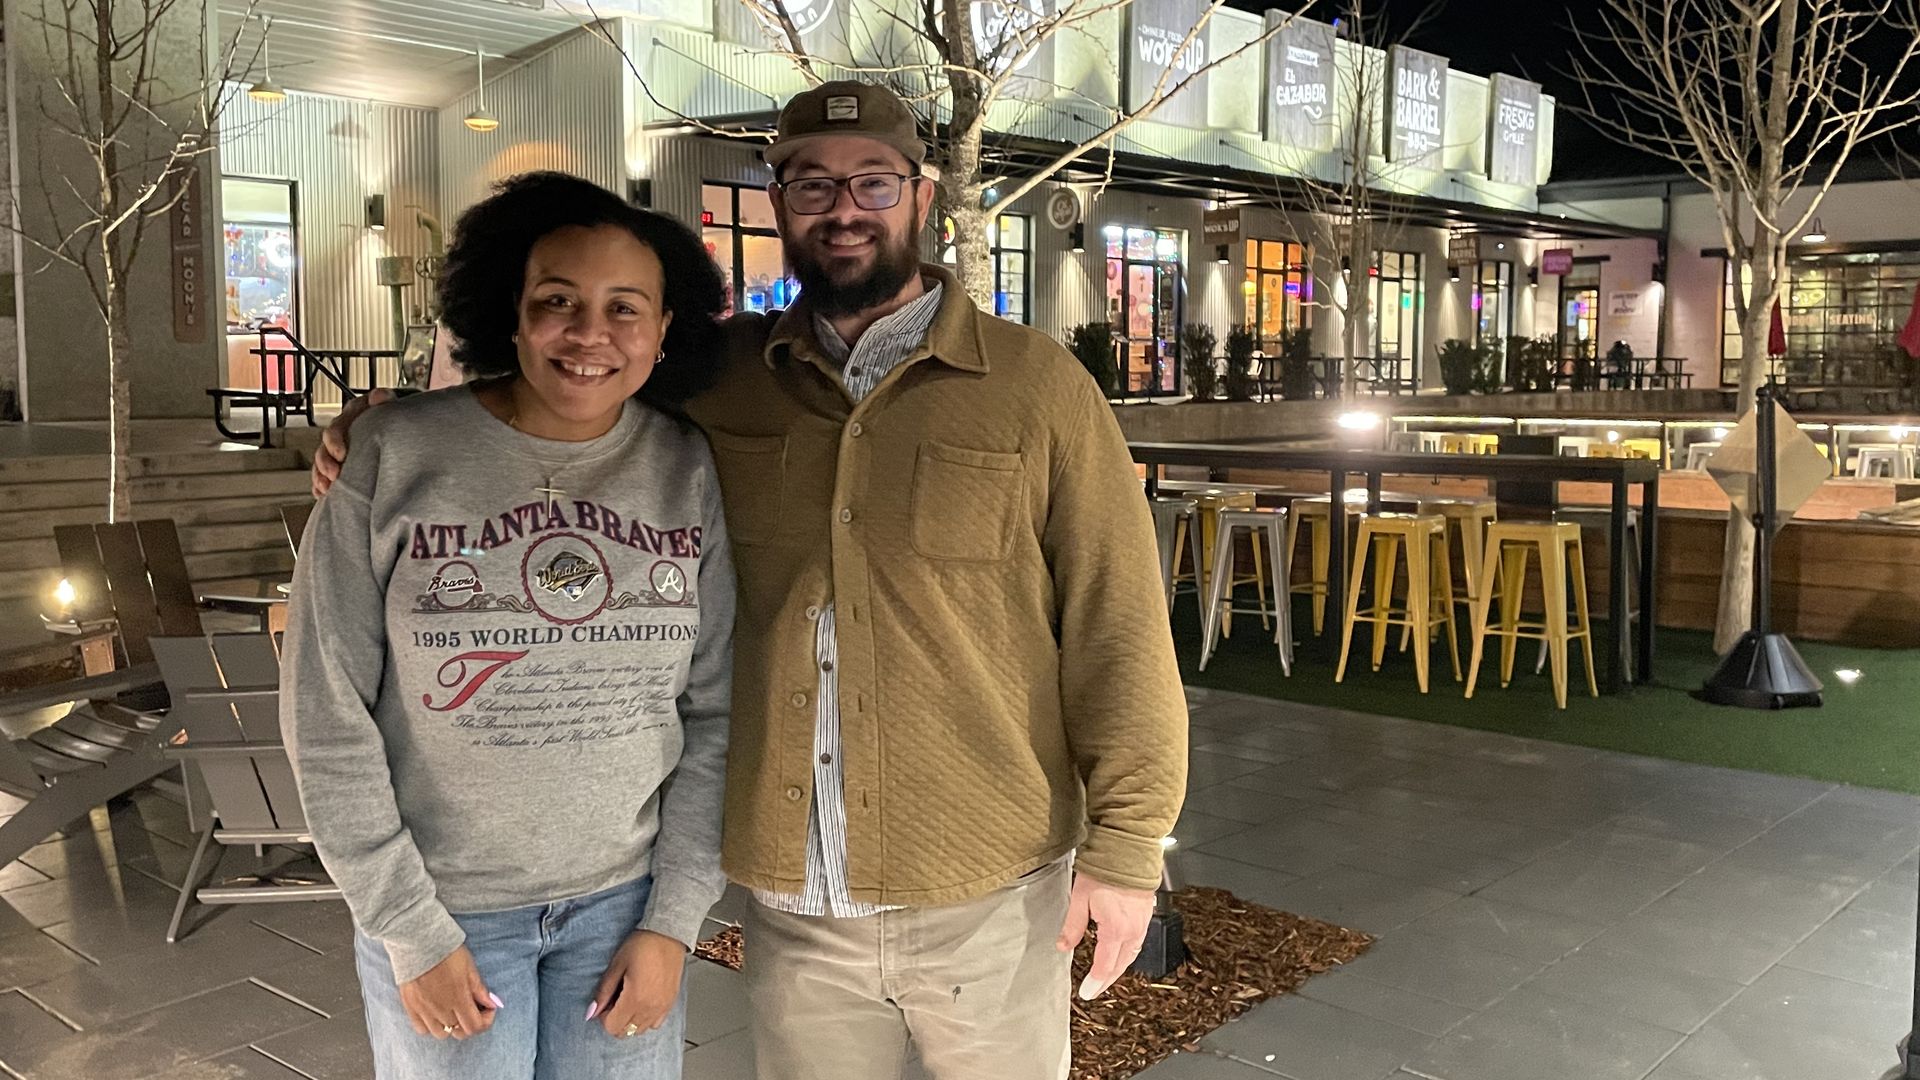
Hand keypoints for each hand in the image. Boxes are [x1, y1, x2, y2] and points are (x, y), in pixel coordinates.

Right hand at [311, 388, 393, 497]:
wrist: (407, 426)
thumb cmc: (399, 415)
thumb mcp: (394, 405)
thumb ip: (386, 400)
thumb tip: (378, 397)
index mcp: (353, 415)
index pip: (337, 426)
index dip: (335, 441)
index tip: (341, 454)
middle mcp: (344, 430)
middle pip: (325, 446)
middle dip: (326, 462)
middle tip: (335, 474)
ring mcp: (340, 447)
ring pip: (322, 461)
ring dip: (321, 475)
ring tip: (328, 488)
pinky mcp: (341, 462)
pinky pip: (324, 474)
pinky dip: (321, 484)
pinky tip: (323, 494)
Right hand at [398, 945, 500, 1039]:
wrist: (418, 942)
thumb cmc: (446, 952)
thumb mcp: (470, 968)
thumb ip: (479, 990)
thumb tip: (491, 1004)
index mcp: (458, 999)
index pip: (474, 1027)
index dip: (485, 1021)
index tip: (486, 1009)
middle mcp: (441, 1009)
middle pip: (459, 1032)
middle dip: (469, 1023)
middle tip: (470, 1009)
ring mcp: (424, 1010)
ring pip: (440, 1034)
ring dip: (449, 1026)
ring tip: (451, 1011)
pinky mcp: (410, 1007)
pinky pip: (421, 1029)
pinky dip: (430, 1025)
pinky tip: (434, 1013)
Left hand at [589, 930, 684, 1038]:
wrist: (668, 933)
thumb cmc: (643, 945)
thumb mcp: (617, 965)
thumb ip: (604, 992)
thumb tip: (591, 1012)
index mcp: (635, 999)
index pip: (613, 1027)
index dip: (604, 1017)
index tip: (605, 1001)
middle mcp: (650, 1007)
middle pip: (626, 1032)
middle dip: (615, 1020)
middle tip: (615, 1000)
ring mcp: (663, 1007)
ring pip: (640, 1030)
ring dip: (630, 1020)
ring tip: (629, 1000)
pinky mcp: (671, 1002)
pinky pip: (655, 1023)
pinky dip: (645, 1019)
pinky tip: (643, 1002)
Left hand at [1056, 872, 1155, 1000]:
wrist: (1128, 852)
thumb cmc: (1104, 871)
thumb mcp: (1080, 898)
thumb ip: (1072, 926)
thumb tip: (1062, 946)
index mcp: (1116, 930)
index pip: (1104, 966)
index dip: (1094, 982)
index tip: (1085, 993)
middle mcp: (1132, 932)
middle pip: (1119, 966)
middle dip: (1105, 981)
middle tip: (1093, 991)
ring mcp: (1142, 925)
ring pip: (1130, 957)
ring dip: (1117, 970)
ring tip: (1104, 978)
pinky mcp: (1146, 918)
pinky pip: (1137, 945)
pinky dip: (1126, 956)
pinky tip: (1118, 957)